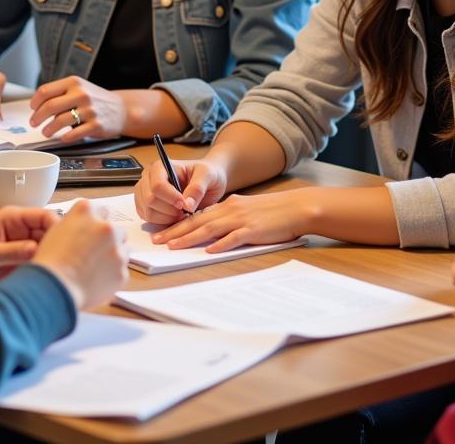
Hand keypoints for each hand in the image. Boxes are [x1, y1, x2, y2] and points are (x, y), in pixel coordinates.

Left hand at [0, 206, 58, 286]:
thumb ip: (11, 251)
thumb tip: (36, 249)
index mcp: (14, 218)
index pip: (45, 216)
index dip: (58, 227)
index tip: (65, 245)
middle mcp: (21, 230)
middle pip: (49, 233)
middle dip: (57, 246)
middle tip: (63, 264)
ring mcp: (21, 245)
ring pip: (45, 248)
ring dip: (50, 259)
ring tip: (57, 274)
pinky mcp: (18, 261)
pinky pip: (36, 262)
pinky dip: (42, 269)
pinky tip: (47, 279)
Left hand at [30, 77, 127, 142]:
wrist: (121, 108)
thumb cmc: (95, 99)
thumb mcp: (79, 88)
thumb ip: (60, 93)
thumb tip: (37, 106)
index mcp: (74, 82)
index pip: (46, 91)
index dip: (35, 102)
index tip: (32, 109)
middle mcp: (82, 94)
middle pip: (50, 106)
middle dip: (37, 117)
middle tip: (34, 123)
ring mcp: (90, 110)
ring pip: (60, 121)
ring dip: (48, 129)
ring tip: (46, 132)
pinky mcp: (96, 125)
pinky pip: (74, 134)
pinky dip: (65, 137)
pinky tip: (63, 137)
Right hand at [33, 199, 128, 309]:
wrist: (53, 288)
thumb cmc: (50, 262)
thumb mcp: (56, 230)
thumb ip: (76, 223)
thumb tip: (85, 228)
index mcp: (86, 212)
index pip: (100, 211)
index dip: (95, 225)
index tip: (91, 234)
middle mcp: (105, 226)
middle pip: (115, 229)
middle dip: (107, 240)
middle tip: (93, 253)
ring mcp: (117, 249)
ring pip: (123, 249)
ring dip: (113, 256)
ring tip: (94, 269)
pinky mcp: (121, 271)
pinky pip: (121, 271)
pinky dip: (112, 275)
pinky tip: (96, 281)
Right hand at [133, 158, 227, 225]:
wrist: (206, 182)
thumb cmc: (205, 175)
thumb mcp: (207, 175)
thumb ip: (198, 187)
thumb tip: (187, 204)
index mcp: (160, 167)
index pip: (157, 185)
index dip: (170, 198)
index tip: (184, 204)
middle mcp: (148, 179)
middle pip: (150, 199)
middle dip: (169, 210)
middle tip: (185, 210)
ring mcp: (145, 193)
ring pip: (148, 212)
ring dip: (166, 218)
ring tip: (182, 213)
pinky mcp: (146, 207)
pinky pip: (149, 219)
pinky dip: (163, 222)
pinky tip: (175, 217)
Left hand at [149, 189, 313, 252]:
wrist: (297, 208)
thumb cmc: (273, 212)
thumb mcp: (246, 210)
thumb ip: (229, 217)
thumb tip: (212, 230)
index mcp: (228, 205)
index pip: (197, 215)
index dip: (178, 224)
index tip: (162, 233)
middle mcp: (231, 210)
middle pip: (198, 221)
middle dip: (175, 231)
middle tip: (157, 240)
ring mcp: (242, 220)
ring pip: (210, 228)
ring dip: (190, 237)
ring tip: (173, 246)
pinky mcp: (254, 230)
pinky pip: (234, 238)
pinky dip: (221, 244)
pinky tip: (209, 250)